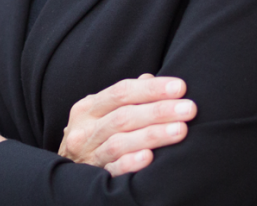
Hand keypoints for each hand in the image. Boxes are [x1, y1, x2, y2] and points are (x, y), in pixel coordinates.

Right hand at [58, 74, 196, 175]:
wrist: (67, 170)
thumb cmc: (94, 134)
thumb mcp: (102, 112)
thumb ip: (127, 96)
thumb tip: (151, 79)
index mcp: (89, 108)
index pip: (122, 91)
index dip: (152, 89)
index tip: (180, 87)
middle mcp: (85, 129)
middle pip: (124, 116)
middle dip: (159, 111)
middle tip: (189, 109)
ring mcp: (88, 155)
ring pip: (120, 142)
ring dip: (153, 135)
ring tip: (180, 130)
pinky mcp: (93, 177)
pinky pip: (113, 170)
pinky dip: (131, 163)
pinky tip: (150, 158)